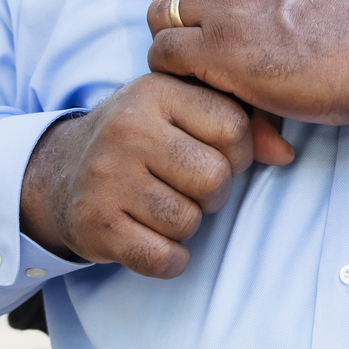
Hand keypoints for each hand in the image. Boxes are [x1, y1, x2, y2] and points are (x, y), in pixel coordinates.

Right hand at [19, 73, 293, 277]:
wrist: (64, 170)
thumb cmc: (143, 135)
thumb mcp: (183, 109)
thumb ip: (242, 120)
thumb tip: (285, 154)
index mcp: (156, 90)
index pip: (233, 126)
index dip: (240, 151)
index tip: (219, 155)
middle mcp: (128, 129)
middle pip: (214, 178)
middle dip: (215, 191)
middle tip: (193, 186)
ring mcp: (107, 178)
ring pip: (188, 220)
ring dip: (189, 223)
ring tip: (169, 205)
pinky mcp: (94, 224)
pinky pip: (161, 257)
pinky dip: (170, 258)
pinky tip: (156, 239)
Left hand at [146, 0, 348, 131]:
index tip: (196, 7)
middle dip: (169, 10)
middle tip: (187, 41)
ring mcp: (226, 7)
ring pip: (159, 14)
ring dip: (167, 40)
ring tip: (190, 66)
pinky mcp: (219, 49)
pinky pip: (163, 51)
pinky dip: (170, 69)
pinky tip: (195, 82)